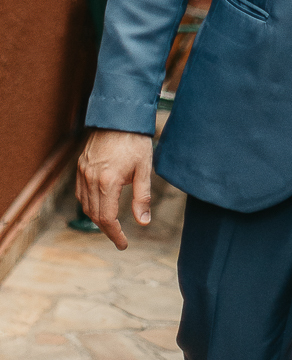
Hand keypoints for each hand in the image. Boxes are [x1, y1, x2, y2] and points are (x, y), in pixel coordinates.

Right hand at [76, 129, 152, 249]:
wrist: (119, 115)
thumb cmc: (135, 140)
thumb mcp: (144, 168)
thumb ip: (142, 197)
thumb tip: (143, 223)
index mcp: (108, 182)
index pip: (107, 219)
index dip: (115, 235)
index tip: (124, 244)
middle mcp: (91, 179)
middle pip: (94, 215)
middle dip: (107, 229)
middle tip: (119, 237)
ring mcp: (83, 172)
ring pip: (85, 205)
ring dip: (97, 217)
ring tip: (111, 223)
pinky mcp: (80, 165)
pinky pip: (80, 192)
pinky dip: (89, 203)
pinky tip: (99, 204)